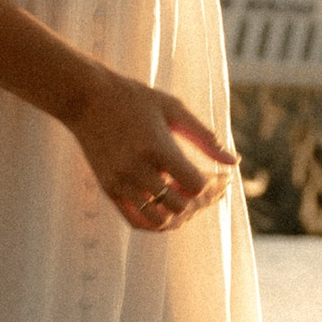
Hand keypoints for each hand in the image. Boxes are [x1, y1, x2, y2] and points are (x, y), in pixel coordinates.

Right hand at [66, 72, 235, 232]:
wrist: (86, 98)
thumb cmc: (135, 98)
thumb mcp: (173, 109)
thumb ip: (205, 137)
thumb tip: (234, 162)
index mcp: (157, 148)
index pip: (195, 186)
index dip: (212, 186)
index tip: (219, 176)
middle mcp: (137, 170)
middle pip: (180, 207)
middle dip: (201, 202)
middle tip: (209, 189)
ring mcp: (121, 183)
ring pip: (159, 222)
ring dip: (179, 216)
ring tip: (188, 200)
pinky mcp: (109, 189)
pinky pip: (136, 222)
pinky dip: (157, 223)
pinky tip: (168, 209)